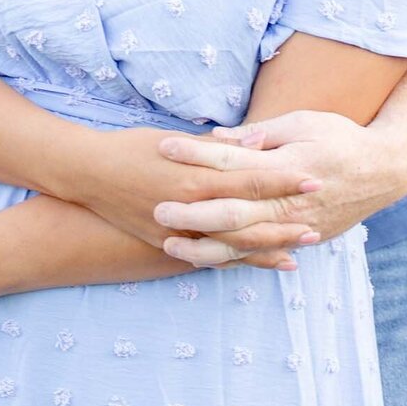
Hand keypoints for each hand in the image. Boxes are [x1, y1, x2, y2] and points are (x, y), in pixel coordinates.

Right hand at [74, 127, 314, 262]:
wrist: (88, 175)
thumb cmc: (132, 148)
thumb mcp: (174, 141)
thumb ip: (216, 147)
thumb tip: (256, 141)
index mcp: (196, 176)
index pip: (250, 179)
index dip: (284, 180)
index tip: (313, 178)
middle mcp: (192, 209)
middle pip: (248, 220)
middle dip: (284, 222)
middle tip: (318, 223)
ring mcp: (181, 232)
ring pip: (233, 246)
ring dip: (267, 248)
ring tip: (299, 251)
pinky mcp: (169, 246)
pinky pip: (211, 258)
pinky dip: (238, 261)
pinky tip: (261, 265)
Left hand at [152, 110, 406, 266]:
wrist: (384, 171)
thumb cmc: (341, 137)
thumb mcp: (303, 122)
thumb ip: (262, 134)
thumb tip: (222, 138)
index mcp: (287, 166)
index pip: (233, 162)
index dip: (198, 155)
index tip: (165, 147)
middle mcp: (290, 202)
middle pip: (234, 211)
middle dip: (194, 213)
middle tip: (158, 210)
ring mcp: (296, 226)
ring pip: (244, 243)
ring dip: (206, 246)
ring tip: (170, 245)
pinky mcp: (302, 238)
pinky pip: (262, 254)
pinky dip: (233, 260)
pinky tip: (206, 262)